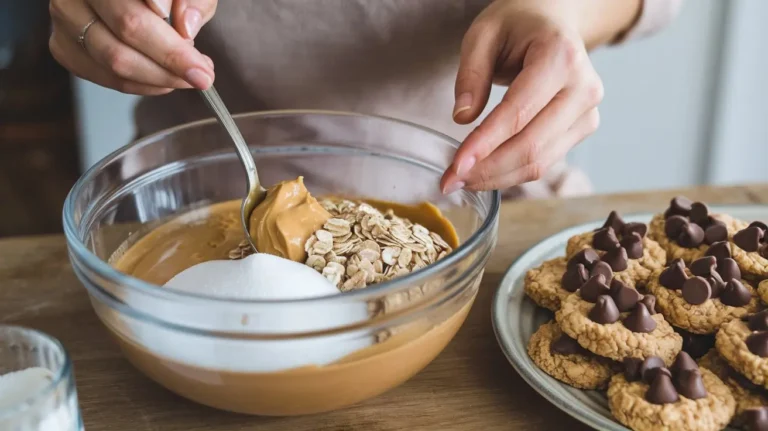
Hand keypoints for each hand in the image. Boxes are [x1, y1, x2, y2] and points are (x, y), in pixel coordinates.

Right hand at [49, 0, 217, 94]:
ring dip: (159, 78)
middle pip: (126, 31)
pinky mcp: (64, 46)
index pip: (135, 9)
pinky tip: (164, 81)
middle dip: (171, 62)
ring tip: (188, 78)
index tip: (201, 65)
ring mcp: (65, 18)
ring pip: (113, 60)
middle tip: (203, 77)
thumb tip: (187, 26)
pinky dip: (140, 85)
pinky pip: (104, 76)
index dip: (169, 42)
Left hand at [441, 0, 639, 192]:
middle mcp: (583, 87)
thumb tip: (462, 117)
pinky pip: (545, 162)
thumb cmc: (517, 25)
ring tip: (461, 180)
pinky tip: (484, 174)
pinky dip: (511, 173)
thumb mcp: (483, 35)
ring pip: (539, 162)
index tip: (455, 166)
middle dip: (487, 168)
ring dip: (497, 177)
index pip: (518, 112)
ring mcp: (587, 112)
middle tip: (450, 180)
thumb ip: (471, 74)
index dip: (485, 144)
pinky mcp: (582, 129)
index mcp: (561, 56)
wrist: (553, 21)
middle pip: (532, 145)